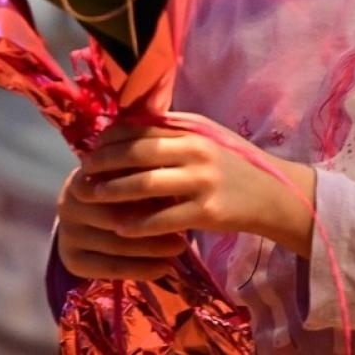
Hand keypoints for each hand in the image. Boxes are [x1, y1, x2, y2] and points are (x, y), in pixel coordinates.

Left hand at [56, 115, 316, 281]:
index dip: (109, 139)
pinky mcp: (207, 211)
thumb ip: (171, 131)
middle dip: (103, 164)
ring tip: (92, 199)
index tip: (90, 150)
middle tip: (81, 174)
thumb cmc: (232, 164)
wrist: (273, 194)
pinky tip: (120, 227)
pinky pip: (163, 218)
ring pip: (145, 184)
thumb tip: (124, 127)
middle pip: (137, 153)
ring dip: (112, 192)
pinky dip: (138, 223)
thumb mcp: (205, 138)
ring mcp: (202, 180)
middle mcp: (196, 150)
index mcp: (192, 129)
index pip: (140, 128)